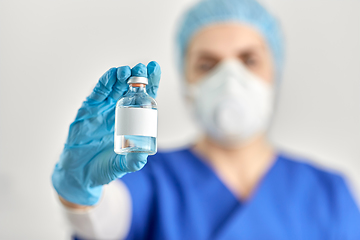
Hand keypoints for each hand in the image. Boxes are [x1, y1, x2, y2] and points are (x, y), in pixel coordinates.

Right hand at [52, 61, 160, 205]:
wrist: (80, 175)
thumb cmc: (104, 168)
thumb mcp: (122, 165)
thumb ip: (133, 161)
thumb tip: (143, 156)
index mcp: (131, 121)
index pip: (144, 98)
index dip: (150, 84)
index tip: (156, 69)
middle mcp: (119, 112)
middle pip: (130, 88)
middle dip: (138, 76)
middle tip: (144, 67)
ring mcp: (103, 110)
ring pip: (114, 87)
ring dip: (121, 76)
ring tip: (128, 70)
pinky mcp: (88, 111)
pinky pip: (97, 93)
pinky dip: (104, 83)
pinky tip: (112, 75)